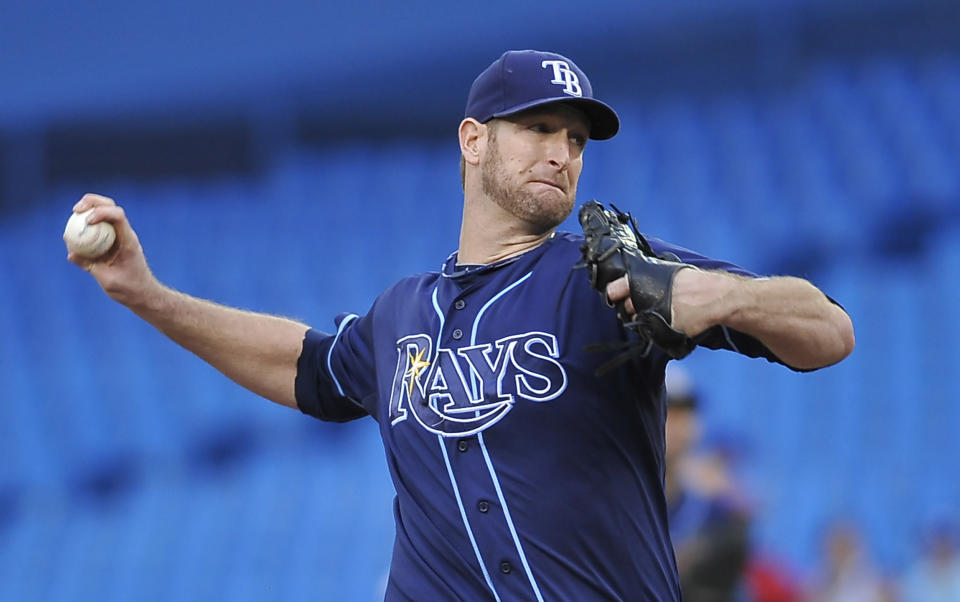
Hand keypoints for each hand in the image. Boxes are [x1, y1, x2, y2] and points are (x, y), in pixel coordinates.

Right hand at [67, 193, 161, 307]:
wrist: (142, 293)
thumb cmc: (129, 289)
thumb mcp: (108, 280)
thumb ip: (90, 265)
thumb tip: (71, 253)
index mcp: (128, 241)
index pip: (118, 216)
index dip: (101, 212)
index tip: (88, 221)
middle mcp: (125, 234)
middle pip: (110, 207)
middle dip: (92, 203)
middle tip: (76, 209)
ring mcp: (119, 237)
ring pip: (105, 214)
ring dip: (89, 210)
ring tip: (73, 215)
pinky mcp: (112, 243)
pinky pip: (98, 229)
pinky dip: (86, 226)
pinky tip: (73, 232)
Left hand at [606, 269, 725, 338]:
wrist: (714, 296)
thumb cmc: (693, 281)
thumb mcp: (666, 271)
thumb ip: (647, 278)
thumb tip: (632, 283)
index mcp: (641, 281)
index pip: (614, 290)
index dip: (614, 294)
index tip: (615, 297)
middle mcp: (643, 298)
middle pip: (626, 309)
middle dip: (631, 309)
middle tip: (645, 306)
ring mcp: (652, 316)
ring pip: (639, 323)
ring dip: (645, 320)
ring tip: (661, 313)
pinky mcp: (662, 331)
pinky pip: (654, 334)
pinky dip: (659, 331)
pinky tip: (671, 321)